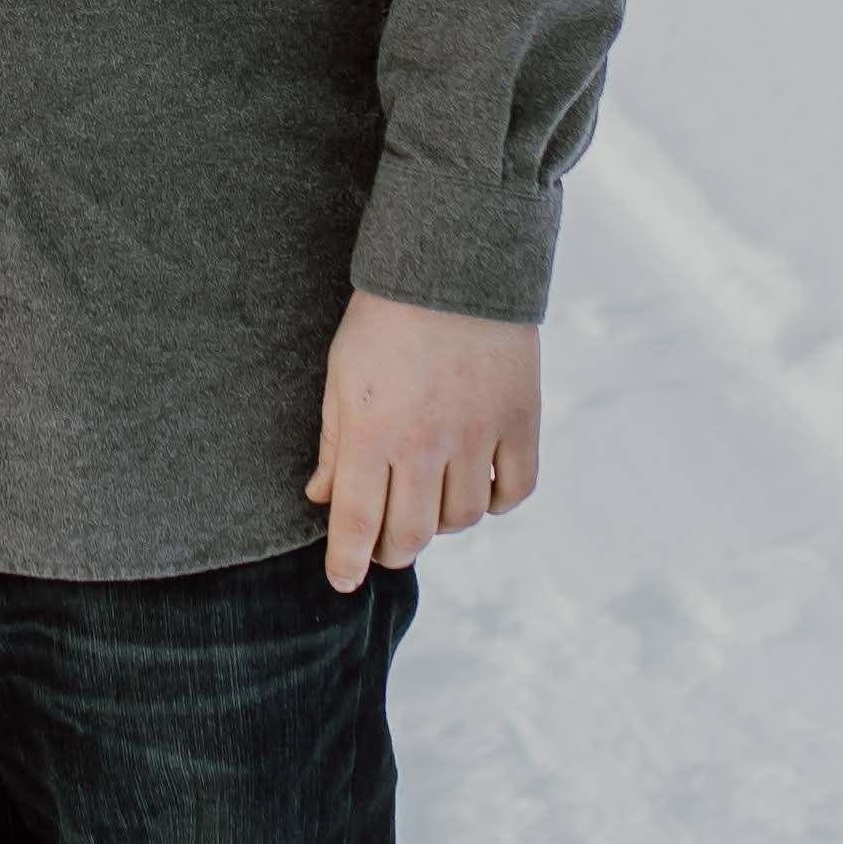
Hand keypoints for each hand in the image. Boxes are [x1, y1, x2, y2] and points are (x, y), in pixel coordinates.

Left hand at [305, 292, 540, 594]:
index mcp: (372, 432)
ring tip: (428, 502)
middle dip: (391, 550)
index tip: (343, 580)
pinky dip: (494, 500)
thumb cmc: (385, 316)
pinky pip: (512, 491)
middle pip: (410, 534)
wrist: (455, 263)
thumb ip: (334, 441)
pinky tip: (476, 486)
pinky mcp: (520, 423)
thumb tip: (322, 499)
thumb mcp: (340, 374)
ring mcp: (476, 437)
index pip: (357, 523)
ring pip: (460, 520)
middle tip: (384, 543)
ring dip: (440, 523)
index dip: (347, 562)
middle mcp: (425, 445)